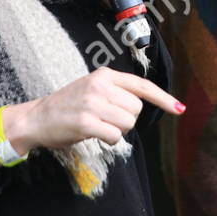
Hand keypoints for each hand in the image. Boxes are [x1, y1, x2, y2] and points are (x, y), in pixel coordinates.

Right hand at [1, 68, 183, 156]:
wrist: (37, 118)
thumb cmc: (68, 106)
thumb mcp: (93, 89)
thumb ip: (116, 92)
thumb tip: (143, 104)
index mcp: (104, 75)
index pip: (142, 85)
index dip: (163, 98)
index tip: (179, 109)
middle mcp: (100, 85)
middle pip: (136, 109)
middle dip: (126, 120)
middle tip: (105, 119)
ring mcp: (92, 103)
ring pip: (128, 124)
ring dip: (117, 131)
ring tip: (98, 126)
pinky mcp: (86, 121)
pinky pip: (115, 136)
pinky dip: (109, 140)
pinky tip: (94, 135)